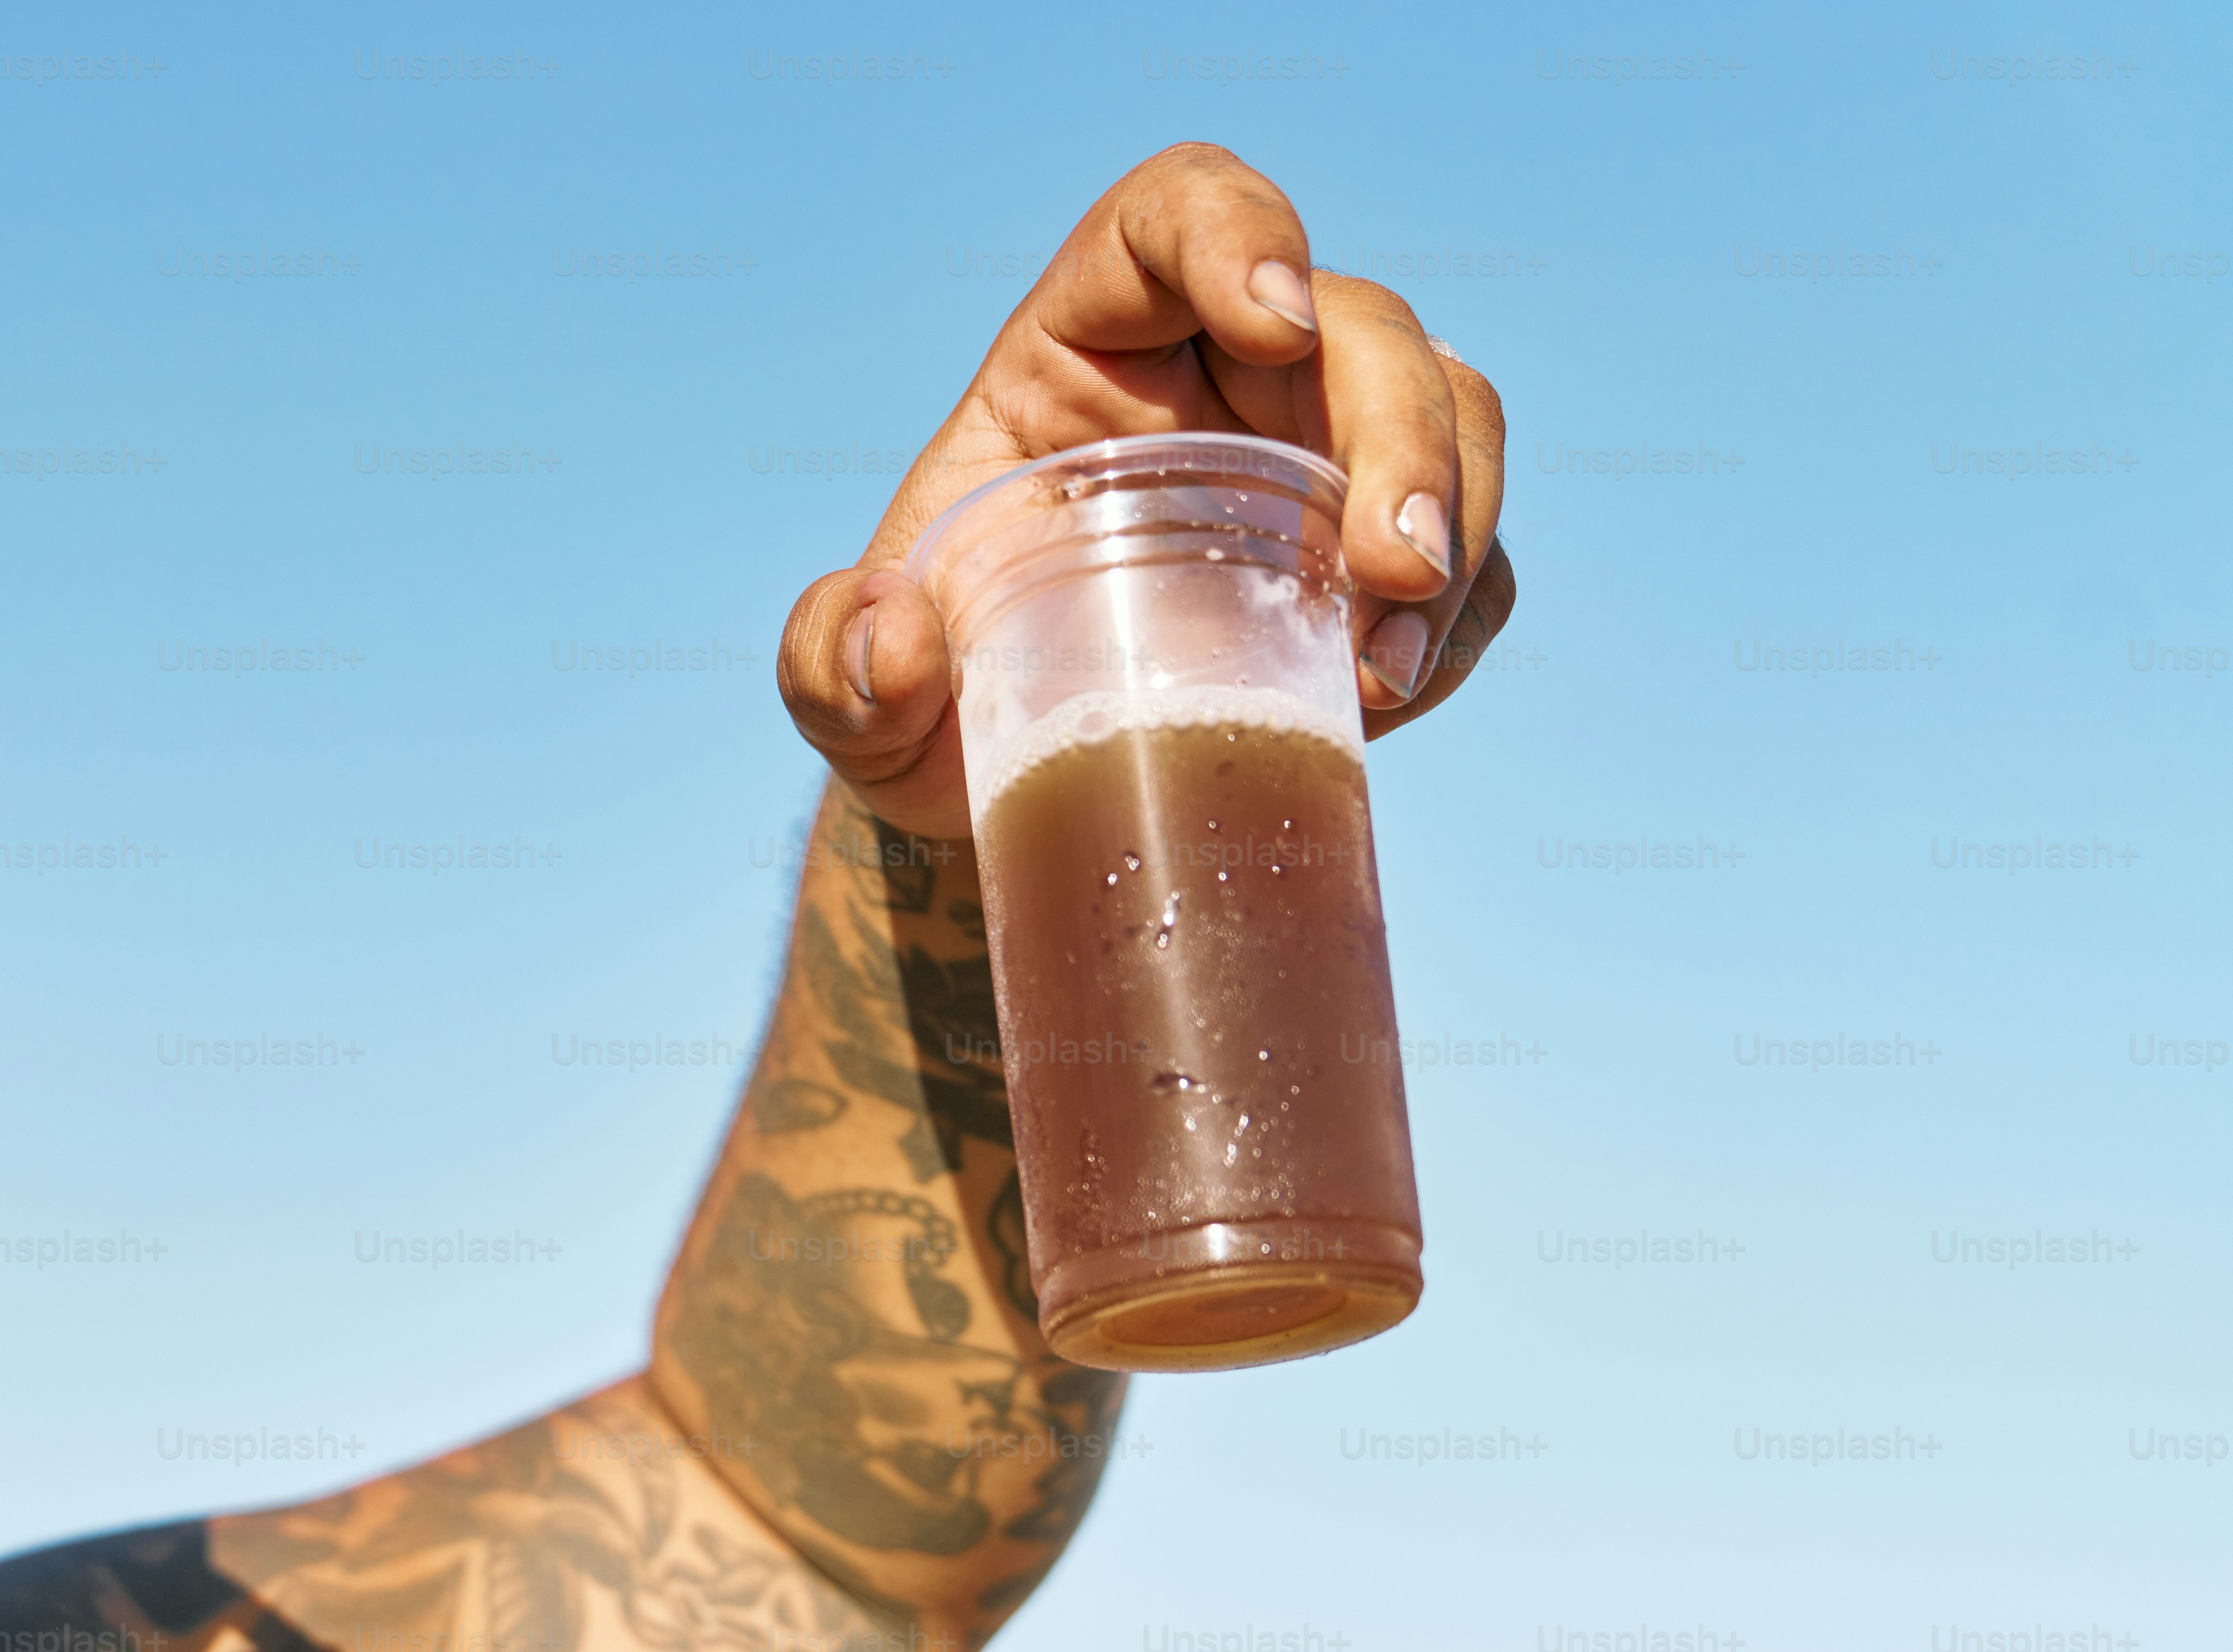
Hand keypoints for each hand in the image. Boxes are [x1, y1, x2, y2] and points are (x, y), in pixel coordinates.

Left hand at [782, 144, 1515, 836]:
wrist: (996, 786)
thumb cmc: (925, 702)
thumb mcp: (841, 697)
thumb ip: (830, 666)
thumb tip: (891, 637)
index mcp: (1083, 348)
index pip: (1175, 215)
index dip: (1239, 231)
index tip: (1268, 320)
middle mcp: (1221, 379)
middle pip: (1356, 326)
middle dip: (1399, 431)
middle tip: (1388, 569)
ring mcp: (1316, 462)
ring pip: (1449, 415)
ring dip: (1456, 526)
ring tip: (1386, 664)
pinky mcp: (1373, 561)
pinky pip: (1472, 557)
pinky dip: (1455, 624)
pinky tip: (1385, 702)